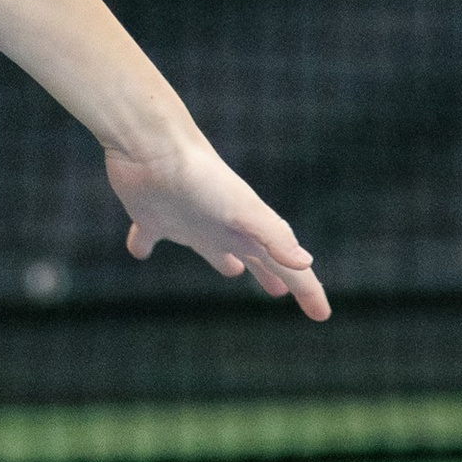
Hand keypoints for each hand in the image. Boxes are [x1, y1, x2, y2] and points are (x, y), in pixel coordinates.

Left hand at [106, 140, 330, 318]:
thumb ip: (273, 236)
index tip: (322, 315)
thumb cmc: (201, 177)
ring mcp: (186, 221)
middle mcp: (221, 228)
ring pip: (211, 248)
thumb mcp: (243, 209)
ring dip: (223, 261)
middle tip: (279, 292)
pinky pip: (146, 237)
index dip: (306, 290)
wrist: (152, 147)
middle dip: (270, 275)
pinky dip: (142, 245)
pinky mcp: (150, 216)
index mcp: (247, 231)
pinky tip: (139, 251)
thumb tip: (304, 263)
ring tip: (233, 271)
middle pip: (253, 257)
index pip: (285, 266)